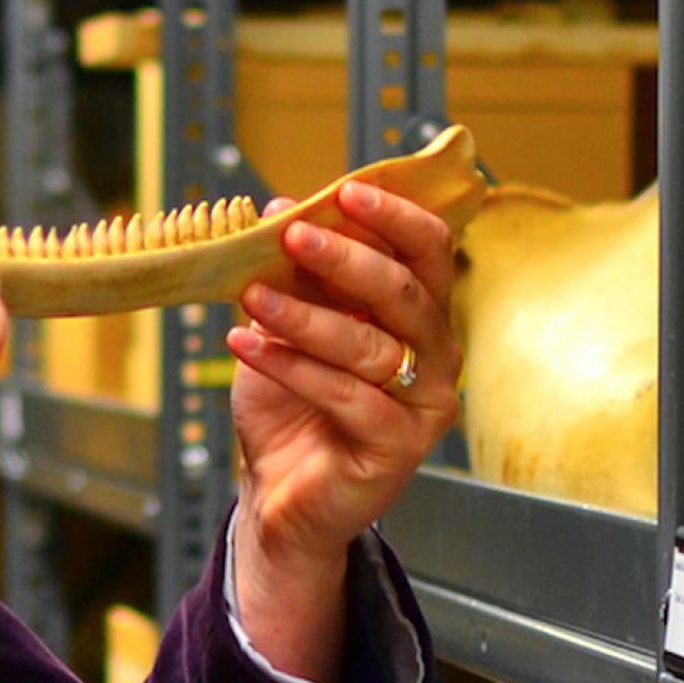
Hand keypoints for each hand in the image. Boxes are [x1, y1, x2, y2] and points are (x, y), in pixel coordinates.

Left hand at [226, 177, 461, 579]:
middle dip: (347, 259)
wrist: (278, 491)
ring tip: (251, 295)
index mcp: (420, 316)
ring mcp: (423, 405)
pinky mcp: (397, 448)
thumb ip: (296, 274)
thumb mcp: (287, 326)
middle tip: (294, 235)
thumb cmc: (290, 406)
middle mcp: (436, 356)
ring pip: (370, 346)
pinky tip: (247, 346)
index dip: (395, 218)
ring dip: (305, 315)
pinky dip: (291, 367)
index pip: (428, 252)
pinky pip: (345, 397)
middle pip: (405, 293)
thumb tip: (281, 207)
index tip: (348, 191)